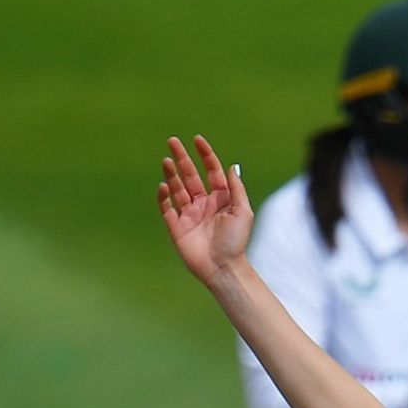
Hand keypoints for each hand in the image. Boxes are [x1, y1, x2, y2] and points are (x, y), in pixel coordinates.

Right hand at [157, 134, 253, 287]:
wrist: (223, 268)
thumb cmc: (236, 242)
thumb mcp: (243, 212)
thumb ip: (236, 188)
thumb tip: (232, 166)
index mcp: (220, 200)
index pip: (211, 172)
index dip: (205, 155)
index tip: (197, 140)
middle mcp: (203, 205)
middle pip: (190, 175)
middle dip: (182, 158)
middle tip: (172, 141)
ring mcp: (189, 215)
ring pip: (177, 189)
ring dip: (171, 174)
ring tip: (166, 160)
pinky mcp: (177, 227)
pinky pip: (167, 208)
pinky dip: (164, 197)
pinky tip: (164, 186)